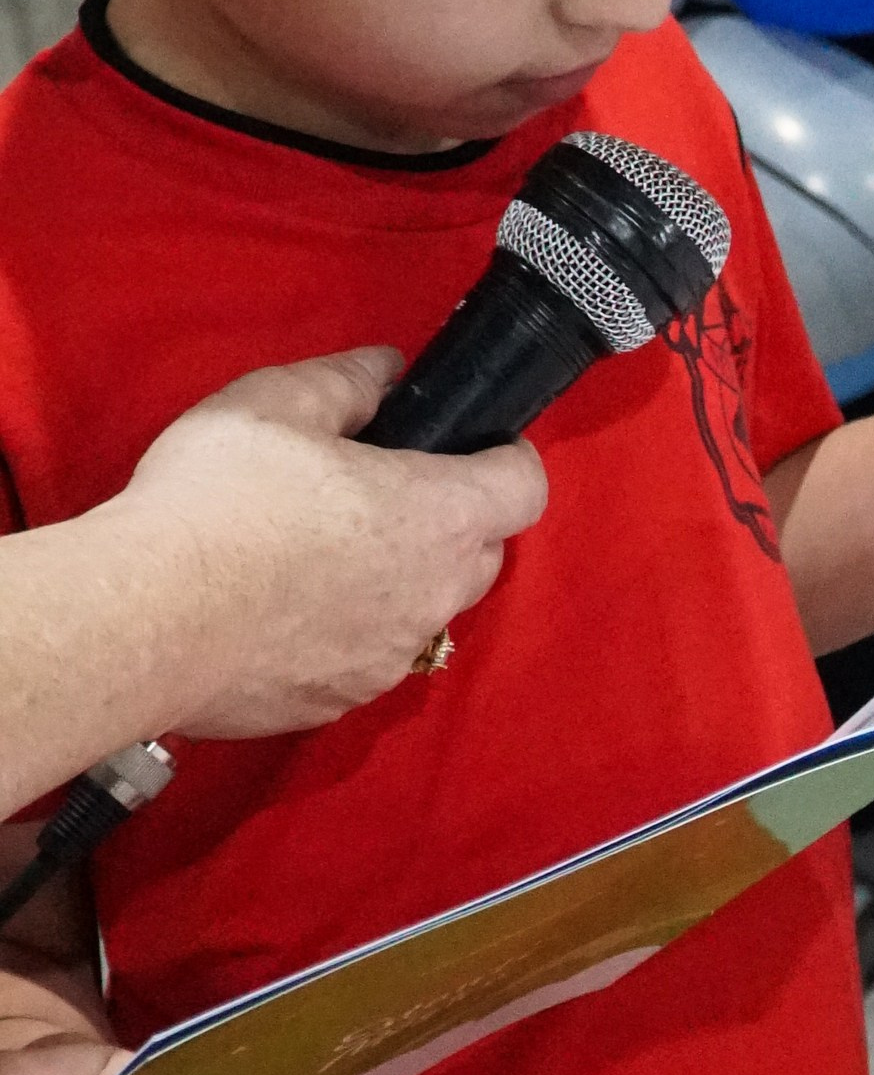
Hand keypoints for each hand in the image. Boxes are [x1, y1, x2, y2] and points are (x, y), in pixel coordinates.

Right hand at [113, 350, 548, 734]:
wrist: (146, 620)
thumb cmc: (219, 500)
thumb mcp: (277, 401)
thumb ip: (348, 381)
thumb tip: (386, 371)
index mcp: (438, 516)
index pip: (525, 488)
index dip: (507, 460)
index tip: (475, 445)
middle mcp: (432, 597)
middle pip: (481, 555)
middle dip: (451, 523)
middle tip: (383, 492)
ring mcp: (387, 659)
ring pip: (422, 613)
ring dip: (395, 583)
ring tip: (321, 554)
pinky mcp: (336, 703)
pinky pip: (364, 659)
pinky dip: (343, 634)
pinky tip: (282, 610)